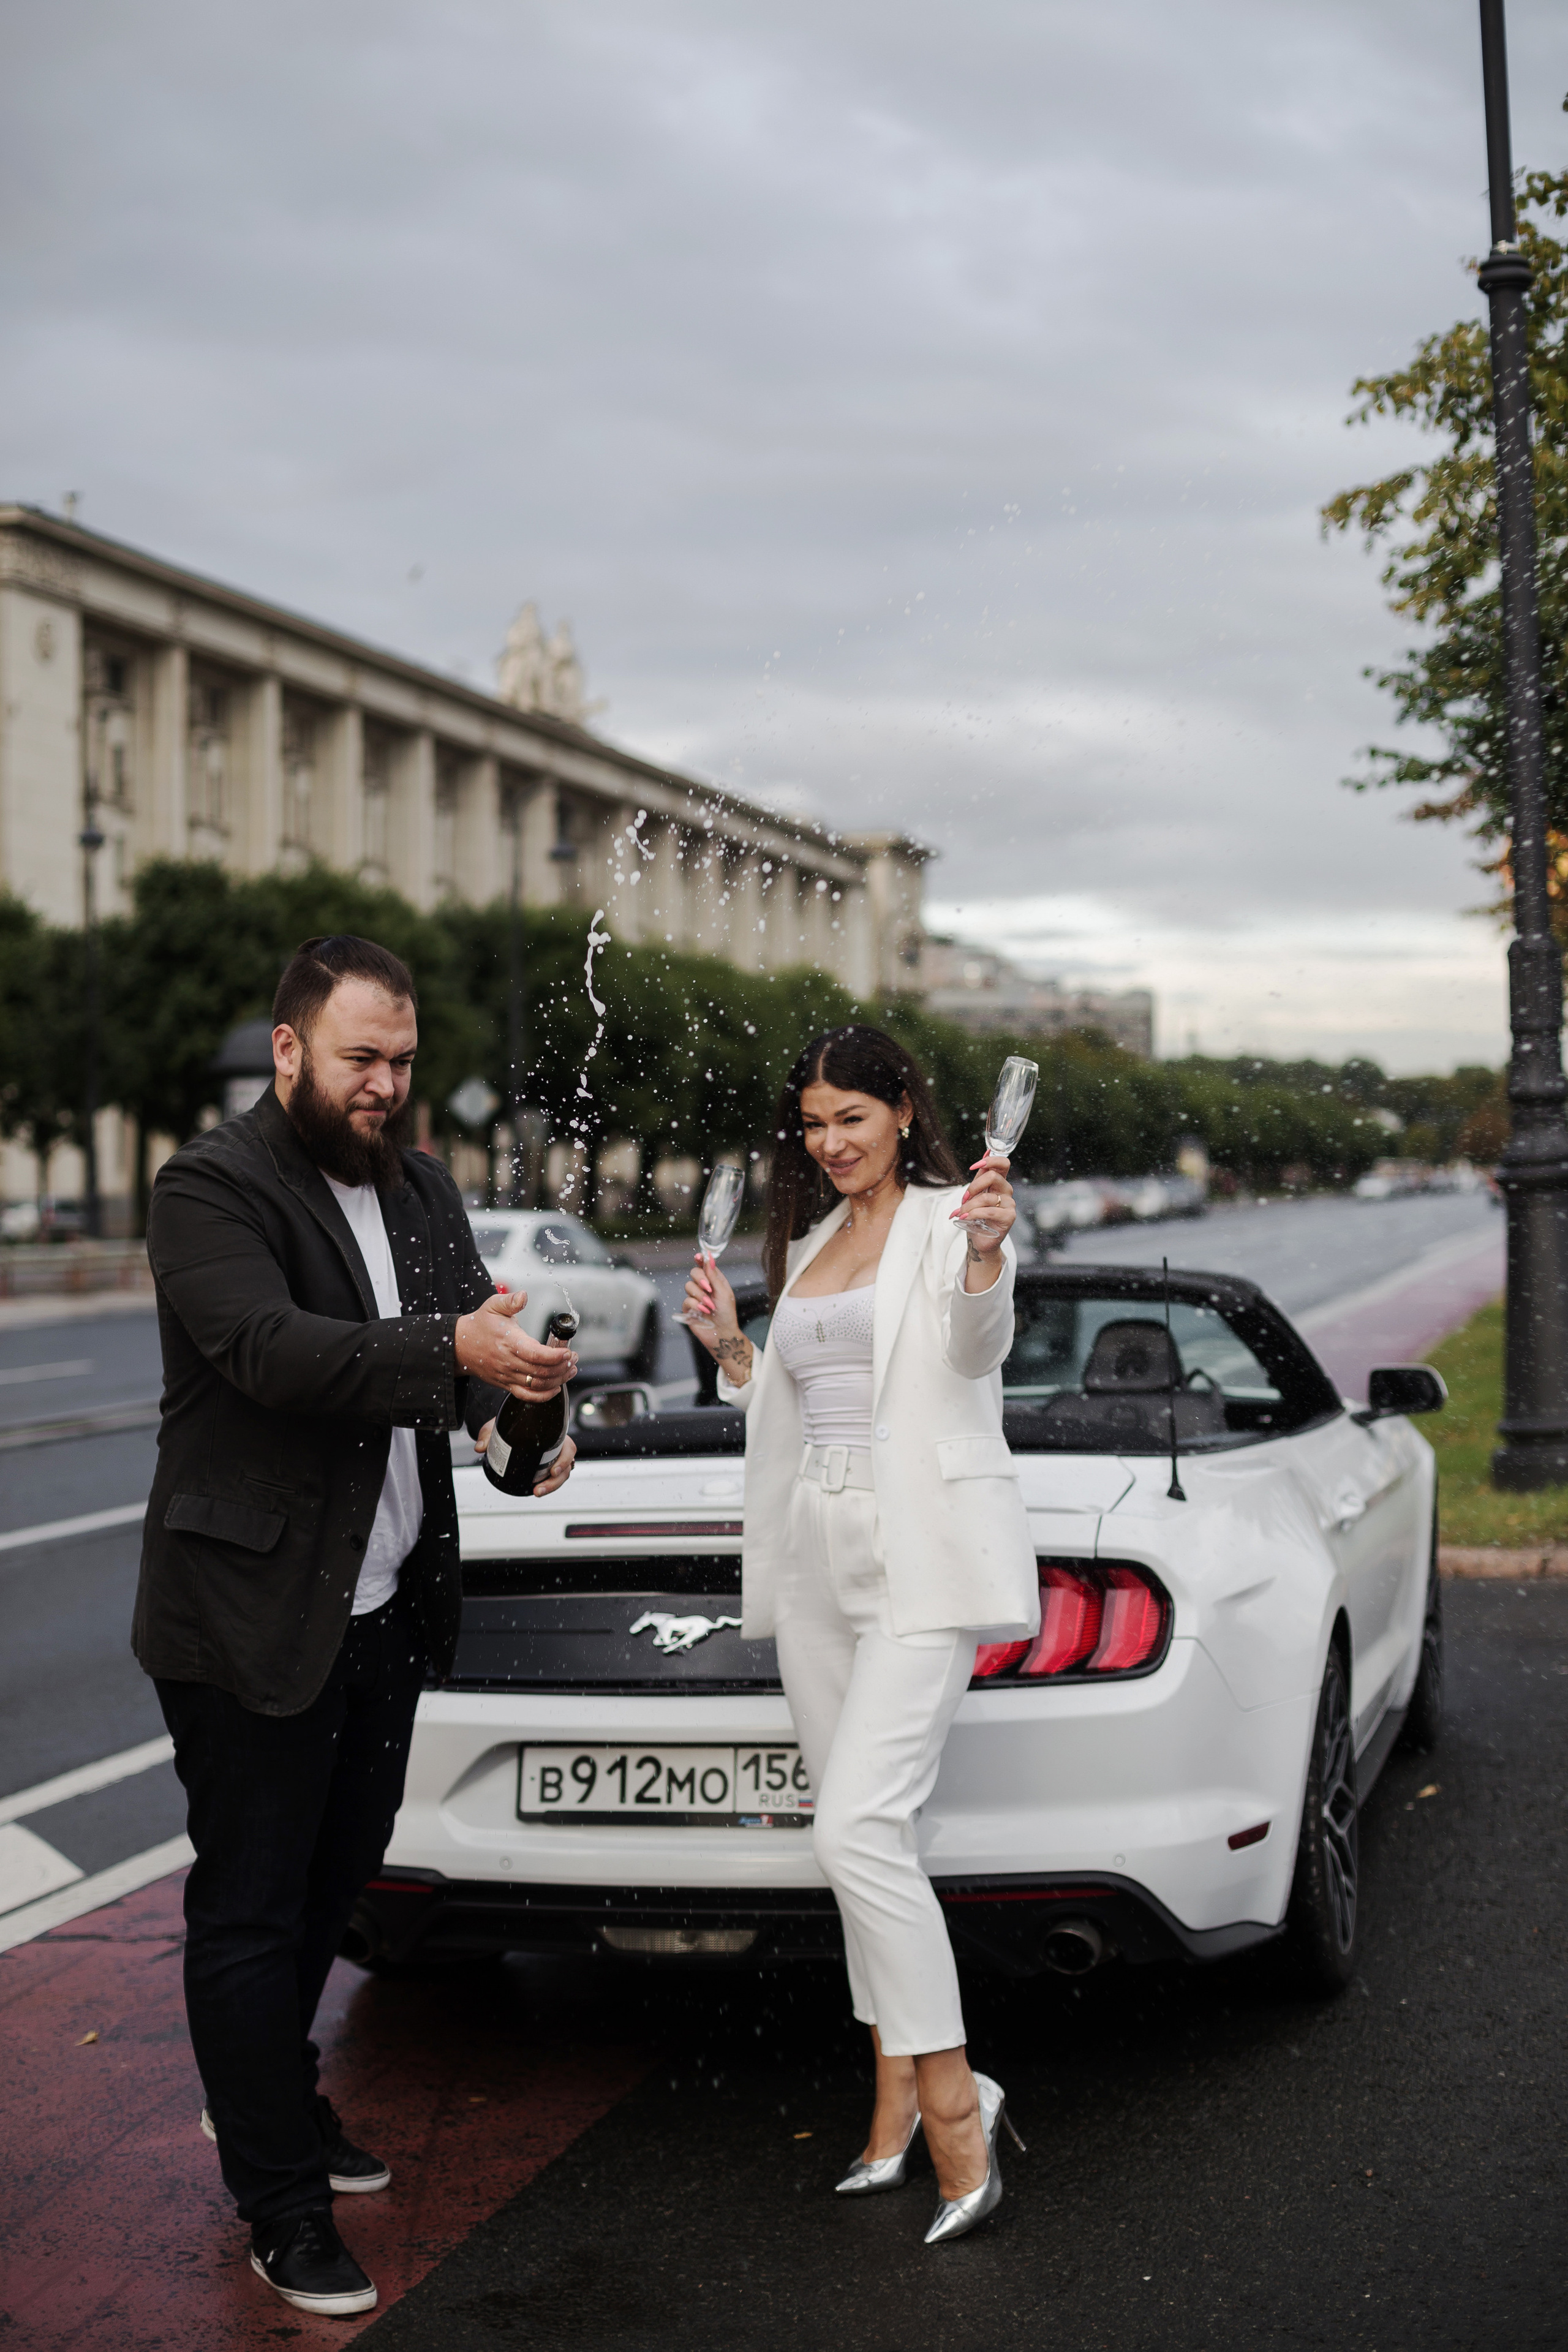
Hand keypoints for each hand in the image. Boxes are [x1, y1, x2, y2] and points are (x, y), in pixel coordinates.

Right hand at [455, 1288, 578, 1399]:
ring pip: (536, 1385)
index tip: (567, 1351)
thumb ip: (510, 1301)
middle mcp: (508, 1362)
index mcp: (508, 1341)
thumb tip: (523, 1296)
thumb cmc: (480, 1325)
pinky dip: (543, 1395)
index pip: (535, 1354)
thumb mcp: (493, 1306)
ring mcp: (507, 1375)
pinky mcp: (506, 1384)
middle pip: (540, 1372)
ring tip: (570, 1369)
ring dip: (558, 1379)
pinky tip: (556, 1387)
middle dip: (562, 1367)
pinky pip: (526, 1395)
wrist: (460, 1346)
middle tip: (573, 1358)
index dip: (554, 1356)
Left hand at [473, 1423, 577, 1496]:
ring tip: (536, 1492)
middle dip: (555, 1481)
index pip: (568, 1448)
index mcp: (554, 1433)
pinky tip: (536, 1490)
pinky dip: (548, 1485)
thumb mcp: (499, 1425)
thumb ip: (489, 1434)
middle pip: (566, 1467)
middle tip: (539, 1489)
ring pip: (562, 1475)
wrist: (508, 1425)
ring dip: (551, 1486)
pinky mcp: (547, 1466)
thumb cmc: (510, 1422)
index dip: (564, 1461)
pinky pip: (554, 1478)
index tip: (554, 1471)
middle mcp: (557, 1446)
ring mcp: (554, 1458)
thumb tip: (480, 1447)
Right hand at [681, 1250, 739, 1361]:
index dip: (700, 1259)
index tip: (698, 1256)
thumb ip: (714, 1275)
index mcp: (714, 1281)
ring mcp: (695, 1297)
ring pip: (688, 1286)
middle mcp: (704, 1287)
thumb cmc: (727, 1313)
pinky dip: (695, 1305)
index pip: (705, 1266)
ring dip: (700, 1296)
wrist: (722, 1333)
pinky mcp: (688, 1308)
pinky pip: (686, 1300)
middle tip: (709, 1289)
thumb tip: (708, 1257)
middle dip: (701, 1279)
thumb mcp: (723, 1292)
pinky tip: (704, 1311)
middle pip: (694, 1272)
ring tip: (710, 1306)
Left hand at [951, 1152, 1014, 1268]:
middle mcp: (1006, 1191)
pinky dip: (973, 1214)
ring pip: (987, 1197)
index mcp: (999, 1182)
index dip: (989, 1160)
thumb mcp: (974, 1194)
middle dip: (973, 1187)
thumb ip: (979, 1176)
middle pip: (992, 1176)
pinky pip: (988, 1211)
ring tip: (961, 1213)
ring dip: (968, 1206)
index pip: (1003, 1163)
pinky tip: (965, 1218)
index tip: (973, 1166)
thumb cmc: (976, 1217)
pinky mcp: (1009, 1217)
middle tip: (964, 1198)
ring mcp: (1009, 1204)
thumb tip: (986, 1151)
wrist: (979, 1239)